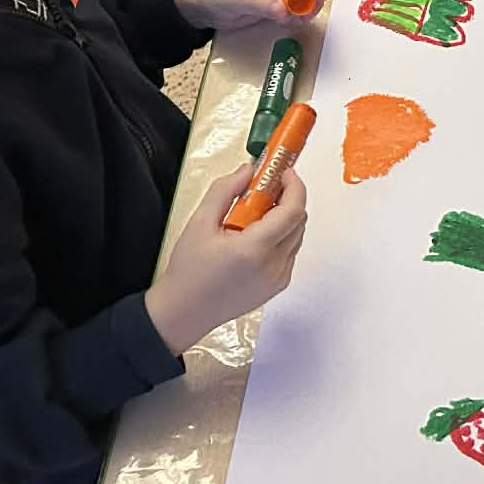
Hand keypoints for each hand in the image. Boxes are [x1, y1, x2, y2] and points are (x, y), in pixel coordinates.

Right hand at [144, 164, 308, 354]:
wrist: (184, 312)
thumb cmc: (189, 271)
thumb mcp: (200, 223)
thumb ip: (225, 191)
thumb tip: (248, 170)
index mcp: (255, 249)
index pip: (293, 210)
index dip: (293, 186)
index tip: (283, 172)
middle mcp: (273, 266)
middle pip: (299, 221)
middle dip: (288, 197)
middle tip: (268, 186)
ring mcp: (278, 278)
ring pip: (297, 236)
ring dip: (285, 217)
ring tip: (256, 212)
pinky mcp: (278, 286)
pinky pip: (290, 252)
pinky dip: (281, 236)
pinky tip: (256, 234)